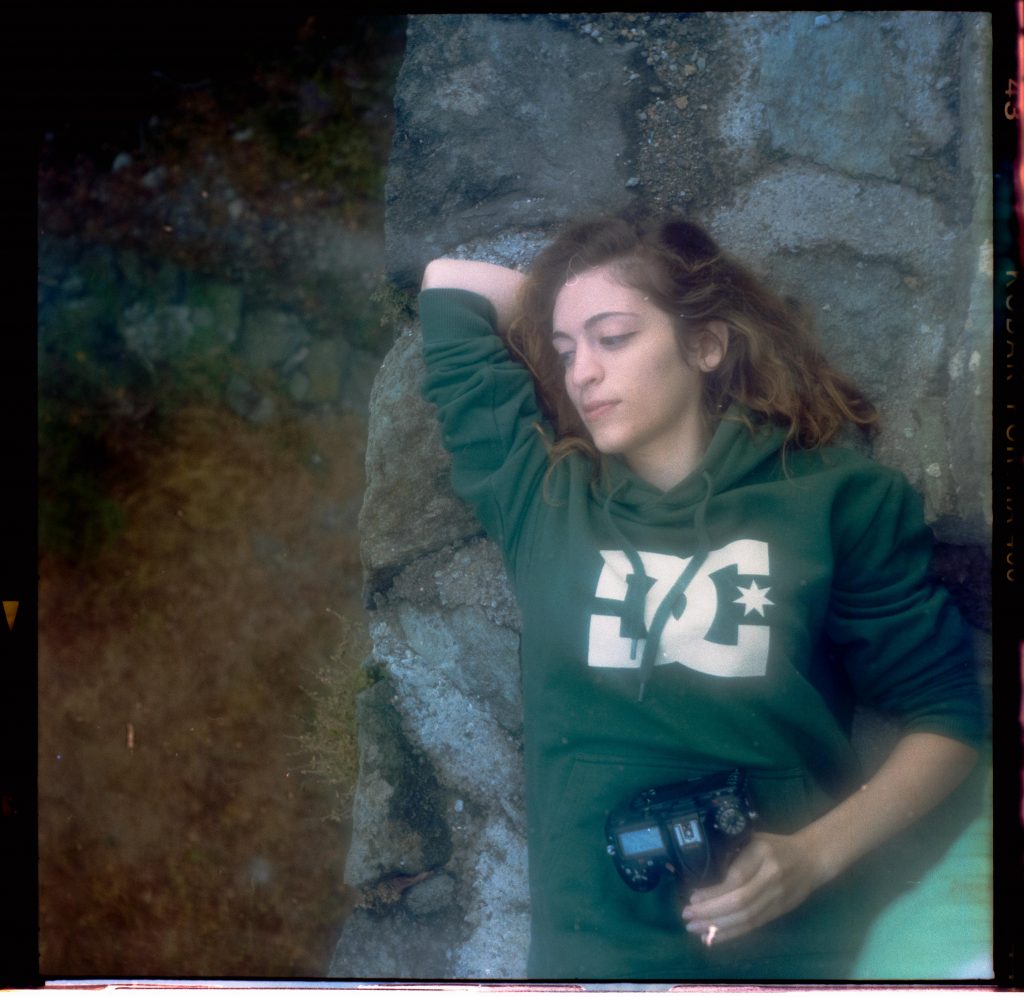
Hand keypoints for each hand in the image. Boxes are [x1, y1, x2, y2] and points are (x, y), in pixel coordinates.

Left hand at [680, 831, 825, 944]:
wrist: (812, 859)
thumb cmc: (776, 845)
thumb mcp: (754, 839)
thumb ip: (733, 852)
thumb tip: (702, 871)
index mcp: (762, 855)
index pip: (736, 880)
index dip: (714, 893)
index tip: (693, 898)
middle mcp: (771, 878)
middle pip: (740, 903)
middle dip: (711, 913)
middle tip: (687, 917)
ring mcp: (778, 898)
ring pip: (746, 919)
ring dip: (719, 927)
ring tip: (695, 929)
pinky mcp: (780, 912)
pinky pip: (754, 926)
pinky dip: (733, 933)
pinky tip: (714, 937)